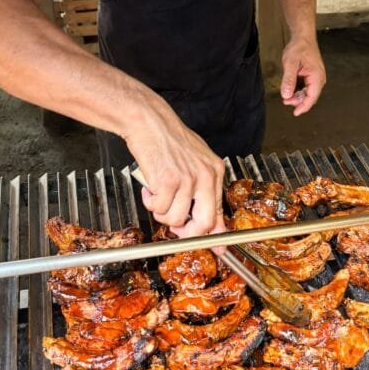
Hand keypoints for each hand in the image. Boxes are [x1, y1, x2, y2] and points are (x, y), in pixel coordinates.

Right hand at [124, 98, 225, 241]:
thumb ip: (203, 191)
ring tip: (157, 195)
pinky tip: (149, 187)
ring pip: (176, 219)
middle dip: (187, 232)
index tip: (217, 249)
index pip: (219, 211)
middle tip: (175, 226)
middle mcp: (205, 175)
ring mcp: (187, 178)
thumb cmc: (169, 140)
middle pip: (204, 224)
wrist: (149, 121)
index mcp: (215, 171)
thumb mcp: (195, 161)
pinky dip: (150, 202)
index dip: (216, 235)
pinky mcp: (167, 180)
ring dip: (162, 213)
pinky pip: (158, 208)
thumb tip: (212, 225)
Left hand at [280, 36, 325, 116]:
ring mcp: (316, 77)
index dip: (303, 106)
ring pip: (308, 92)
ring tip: (287, 96)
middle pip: (310, 96)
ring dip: (298, 96)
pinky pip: (307, 87)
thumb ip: (288, 80)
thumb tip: (286, 94)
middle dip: (298, 101)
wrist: (303, 37)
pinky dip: (299, 90)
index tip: (296, 113)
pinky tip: (291, 90)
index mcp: (317, 76)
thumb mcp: (290, 64)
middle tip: (286, 101)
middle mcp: (319, 78)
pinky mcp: (312, 75)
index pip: (312, 97)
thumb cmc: (299, 47)